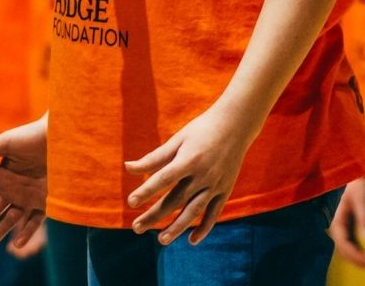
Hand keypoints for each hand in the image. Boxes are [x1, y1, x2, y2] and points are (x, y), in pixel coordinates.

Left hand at [125, 101, 257, 246]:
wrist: (236, 125)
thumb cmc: (201, 130)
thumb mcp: (178, 139)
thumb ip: (154, 157)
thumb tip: (128, 168)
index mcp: (189, 159)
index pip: (163, 179)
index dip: (147, 191)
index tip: (130, 203)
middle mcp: (202, 175)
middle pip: (175, 200)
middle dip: (155, 215)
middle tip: (136, 228)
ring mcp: (215, 185)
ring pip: (194, 211)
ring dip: (177, 227)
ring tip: (161, 240)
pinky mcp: (225, 190)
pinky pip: (214, 213)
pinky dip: (204, 228)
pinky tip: (192, 240)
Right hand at [328, 176, 364, 268]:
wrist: (359, 177)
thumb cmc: (360, 185)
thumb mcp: (363, 199)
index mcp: (337, 222)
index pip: (344, 245)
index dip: (356, 256)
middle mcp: (337, 229)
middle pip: (344, 251)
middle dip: (358, 261)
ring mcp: (343, 231)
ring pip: (347, 251)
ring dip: (359, 259)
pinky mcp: (349, 231)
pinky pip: (352, 247)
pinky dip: (360, 254)